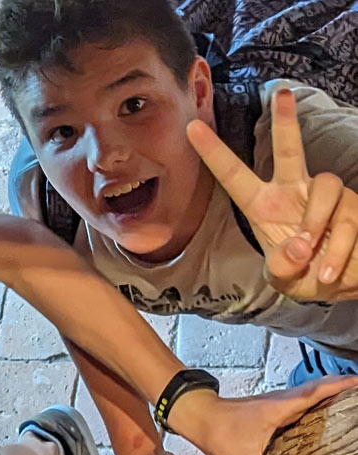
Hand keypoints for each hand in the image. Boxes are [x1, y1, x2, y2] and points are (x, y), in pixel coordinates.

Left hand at [167, 375, 357, 454]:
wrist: (195, 416)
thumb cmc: (218, 433)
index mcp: (282, 407)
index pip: (319, 391)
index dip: (342, 384)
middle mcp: (282, 400)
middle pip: (320, 388)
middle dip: (343, 388)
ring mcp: (276, 402)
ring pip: (310, 393)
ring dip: (330, 393)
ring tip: (350, 401)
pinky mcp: (269, 408)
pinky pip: (299, 401)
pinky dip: (315, 401)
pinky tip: (319, 413)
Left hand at [188, 88, 357, 300]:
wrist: (346, 281)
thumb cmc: (307, 275)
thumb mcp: (283, 279)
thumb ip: (281, 267)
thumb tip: (299, 245)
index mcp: (263, 206)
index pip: (233, 175)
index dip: (214, 153)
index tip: (193, 127)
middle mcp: (293, 192)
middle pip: (288, 150)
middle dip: (285, 122)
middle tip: (282, 93)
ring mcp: (324, 195)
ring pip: (325, 187)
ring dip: (317, 225)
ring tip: (313, 260)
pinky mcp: (353, 204)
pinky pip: (346, 218)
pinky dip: (338, 251)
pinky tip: (332, 272)